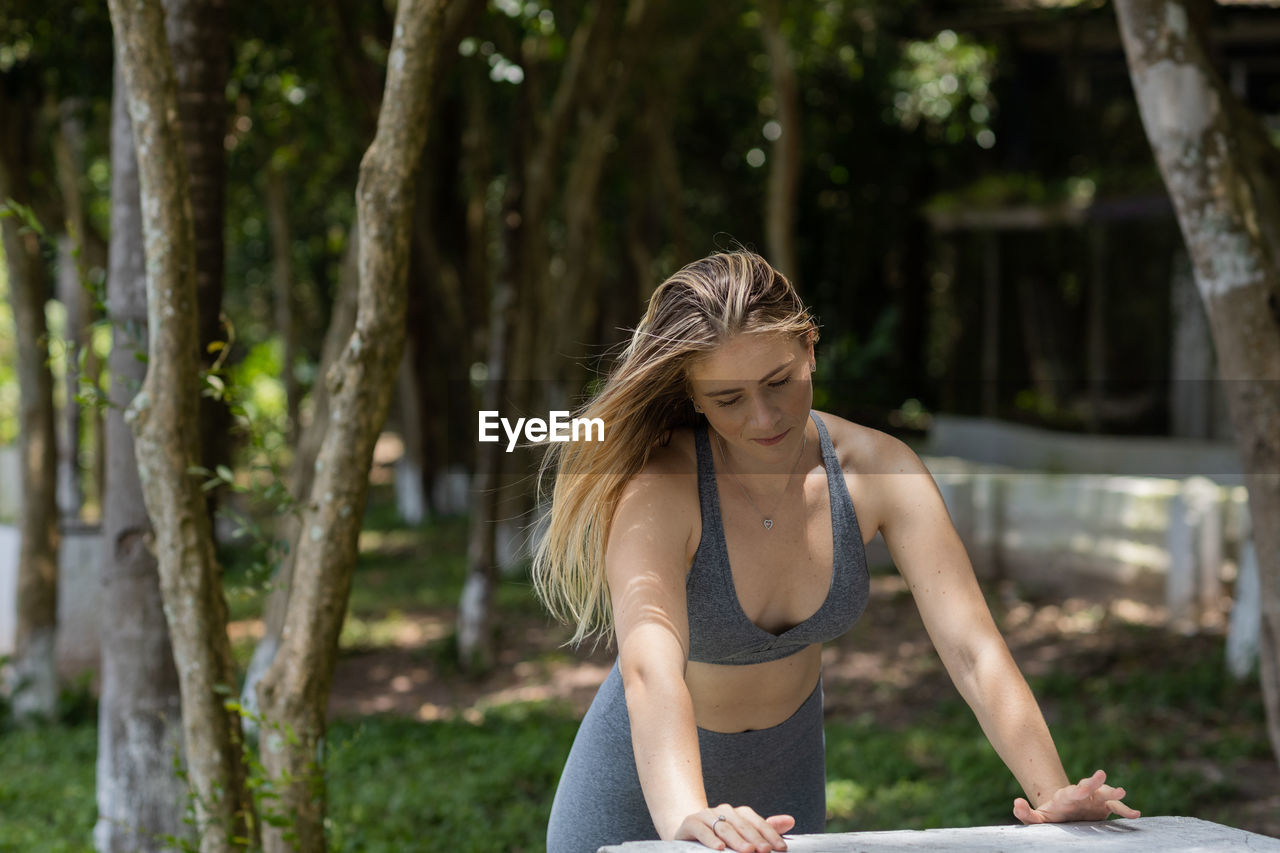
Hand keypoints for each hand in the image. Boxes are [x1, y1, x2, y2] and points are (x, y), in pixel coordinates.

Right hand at [675, 804, 793, 851]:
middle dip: (755, 839)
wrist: (688, 834)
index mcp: (738, 813)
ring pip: (724, 827)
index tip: (781, 848)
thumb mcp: (743, 835)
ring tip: (747, 851)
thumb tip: (790, 820)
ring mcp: (706, 815)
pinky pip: (702, 830)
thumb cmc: (720, 837)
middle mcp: (723, 811)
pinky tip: (718, 848)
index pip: (757, 822)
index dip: (770, 834)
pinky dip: (710, 839)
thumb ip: (765, 829)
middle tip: (764, 851)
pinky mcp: (691, 823)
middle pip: (742, 825)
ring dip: (736, 840)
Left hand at [1013, 769, 1140, 823]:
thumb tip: (1016, 803)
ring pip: (1104, 795)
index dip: (1078, 789)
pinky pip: (1116, 808)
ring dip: (1113, 794)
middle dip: (1093, 782)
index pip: (1072, 791)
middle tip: (1101, 775)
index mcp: (1066, 797)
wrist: (1063, 813)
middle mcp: (1082, 795)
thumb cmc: (1051, 816)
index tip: (1083, 788)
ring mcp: (1094, 800)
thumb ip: (1026, 813)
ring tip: (1122, 792)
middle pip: (1088, 787)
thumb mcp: (1037, 817)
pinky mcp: (1103, 808)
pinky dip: (1125, 811)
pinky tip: (1135, 815)